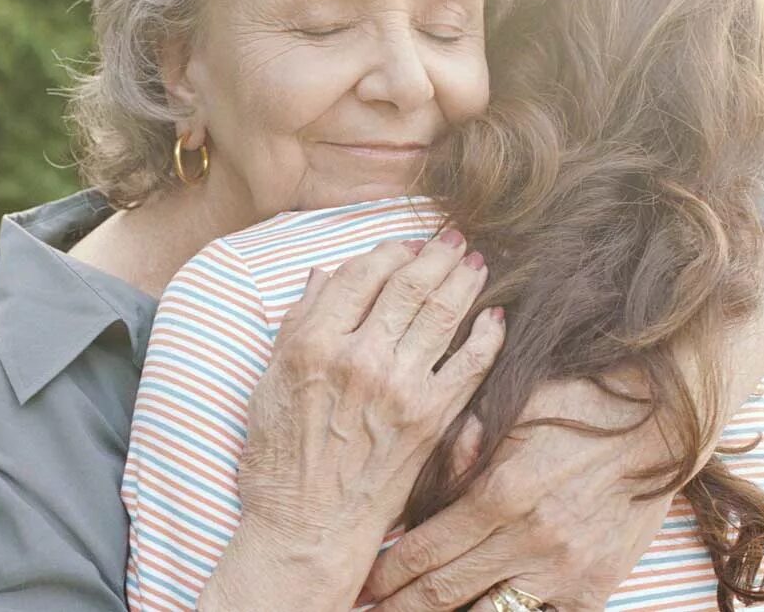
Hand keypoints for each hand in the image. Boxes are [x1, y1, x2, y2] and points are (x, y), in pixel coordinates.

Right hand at [201, 232, 503, 611]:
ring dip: (464, 280)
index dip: (386, 251)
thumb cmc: (277, 459)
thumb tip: (324, 276)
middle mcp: (359, 358)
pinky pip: (469, 365)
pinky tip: (496, 317)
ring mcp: (399, 387)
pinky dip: (487, 336)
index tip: (402, 243)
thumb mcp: (268, 384)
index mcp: (313, 344)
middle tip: (453, 237)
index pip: (359, 275)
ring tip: (477, 261)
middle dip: (435, 254)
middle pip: (408, 285)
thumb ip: (296, 325)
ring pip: (442, 314)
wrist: (307, 527)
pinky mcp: (431, 418)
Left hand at [362, 378, 673, 610]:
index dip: (385, 574)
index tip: (360, 586)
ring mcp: (565, 570)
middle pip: (444, 593)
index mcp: (499, 495)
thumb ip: (457, 454)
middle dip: (400, 607)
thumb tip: (410, 496)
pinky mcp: (595, 586)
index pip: (423, 551)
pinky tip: (481, 610)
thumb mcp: (507, 413)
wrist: (661, 418)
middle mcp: (530, 540)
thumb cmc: (573, 403)